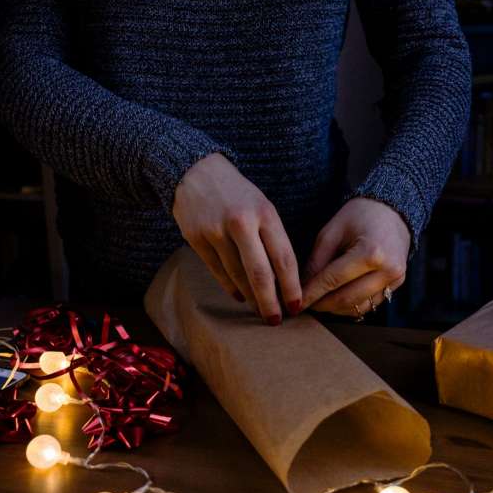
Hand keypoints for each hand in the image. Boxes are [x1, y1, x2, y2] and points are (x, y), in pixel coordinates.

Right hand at [172, 152, 301, 323]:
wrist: (195, 171)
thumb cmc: (237, 194)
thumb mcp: (261, 206)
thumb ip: (272, 238)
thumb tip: (284, 279)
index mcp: (264, 213)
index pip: (283, 257)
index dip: (292, 286)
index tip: (297, 305)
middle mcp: (241, 223)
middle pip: (260, 273)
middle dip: (270, 302)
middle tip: (276, 320)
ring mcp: (216, 231)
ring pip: (237, 276)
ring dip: (251, 298)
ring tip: (260, 310)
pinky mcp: (196, 238)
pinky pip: (217, 271)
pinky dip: (231, 287)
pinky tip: (240, 296)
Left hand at [300, 197, 409, 315]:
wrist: (390, 211)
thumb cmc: (358, 216)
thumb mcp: (330, 233)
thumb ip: (316, 262)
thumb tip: (301, 289)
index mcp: (371, 252)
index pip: (333, 280)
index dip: (311, 294)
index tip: (295, 303)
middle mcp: (387, 269)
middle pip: (346, 299)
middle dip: (321, 305)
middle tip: (303, 304)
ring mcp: (395, 280)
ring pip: (358, 307)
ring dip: (334, 309)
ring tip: (318, 301)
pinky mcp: (397, 286)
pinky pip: (369, 304)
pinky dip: (349, 306)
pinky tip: (335, 299)